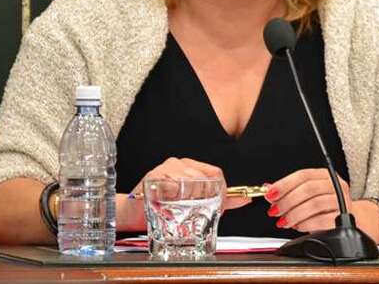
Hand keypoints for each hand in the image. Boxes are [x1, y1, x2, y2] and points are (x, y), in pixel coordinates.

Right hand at [119, 157, 250, 230]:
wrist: (133, 213)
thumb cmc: (163, 208)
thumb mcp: (196, 204)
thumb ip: (222, 201)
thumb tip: (245, 199)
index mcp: (190, 167)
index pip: (215, 172)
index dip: (222, 189)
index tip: (220, 205)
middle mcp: (179, 164)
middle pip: (203, 178)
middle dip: (208, 198)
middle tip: (203, 212)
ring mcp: (165, 168)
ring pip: (189, 181)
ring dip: (190, 199)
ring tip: (184, 209)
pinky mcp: (153, 176)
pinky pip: (170, 184)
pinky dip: (174, 196)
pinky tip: (170, 204)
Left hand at [265, 168, 351, 232]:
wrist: (348, 220)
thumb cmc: (324, 206)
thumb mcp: (306, 196)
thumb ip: (288, 191)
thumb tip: (268, 188)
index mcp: (325, 175)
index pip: (303, 175)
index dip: (284, 184)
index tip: (270, 194)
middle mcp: (335, 185)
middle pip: (309, 189)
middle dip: (287, 201)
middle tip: (274, 210)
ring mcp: (342, 201)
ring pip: (315, 204)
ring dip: (294, 214)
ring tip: (284, 221)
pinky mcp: (343, 218)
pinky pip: (322, 220)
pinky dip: (306, 224)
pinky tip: (298, 226)